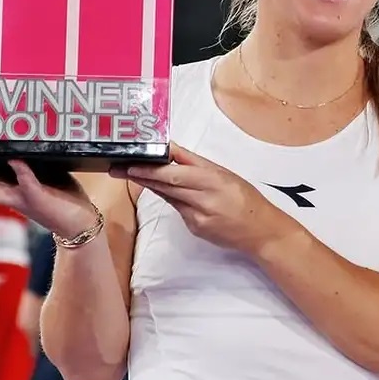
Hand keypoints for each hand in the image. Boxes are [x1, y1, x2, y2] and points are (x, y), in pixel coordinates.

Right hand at [0, 140, 95, 236]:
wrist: (79, 223)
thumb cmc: (59, 196)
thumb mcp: (38, 175)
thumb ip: (26, 161)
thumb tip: (20, 137)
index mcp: (4, 190)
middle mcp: (6, 196)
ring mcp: (20, 199)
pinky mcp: (37, 199)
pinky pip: (26, 184)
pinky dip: (20, 171)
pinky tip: (15, 159)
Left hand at [110, 143, 276, 254]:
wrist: (261, 231)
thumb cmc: (246, 198)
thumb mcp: (225, 174)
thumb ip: (196, 163)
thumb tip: (172, 149)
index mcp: (213, 180)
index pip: (175, 173)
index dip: (150, 169)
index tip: (131, 163)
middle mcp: (203, 199)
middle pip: (166, 186)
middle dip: (140, 176)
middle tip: (118, 169)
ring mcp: (197, 217)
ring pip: (168, 197)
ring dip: (149, 186)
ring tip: (129, 175)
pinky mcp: (195, 228)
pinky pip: (178, 209)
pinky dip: (171, 198)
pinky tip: (163, 191)